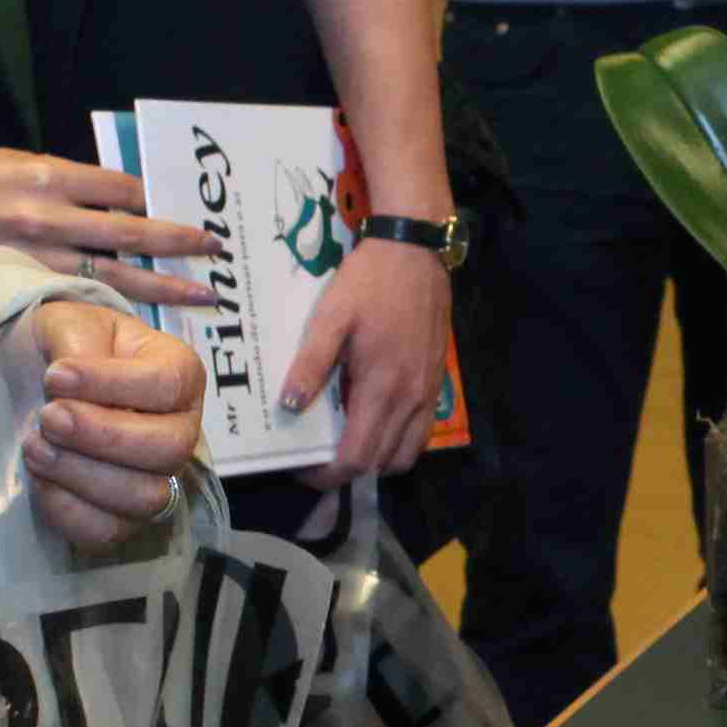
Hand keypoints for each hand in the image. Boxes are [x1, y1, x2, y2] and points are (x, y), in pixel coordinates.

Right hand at [0, 149, 219, 314]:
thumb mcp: (11, 163)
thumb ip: (61, 180)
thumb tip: (109, 193)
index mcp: (49, 174)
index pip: (122, 187)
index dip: (155, 201)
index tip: (180, 210)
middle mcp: (51, 214)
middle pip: (131, 231)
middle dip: (178, 241)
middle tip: (214, 249)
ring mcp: (39, 255)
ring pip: (115, 274)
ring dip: (162, 285)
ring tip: (200, 295)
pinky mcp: (24, 284)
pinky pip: (79, 296)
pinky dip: (114, 305)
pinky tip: (141, 318)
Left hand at [19, 297, 204, 551]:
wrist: (36, 387)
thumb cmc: (64, 349)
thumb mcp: (69, 322)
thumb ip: (78, 343)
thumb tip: (72, 377)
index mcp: (179, 372)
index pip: (166, 385)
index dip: (112, 386)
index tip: (55, 376)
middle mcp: (181, 429)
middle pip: (168, 449)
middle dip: (102, 435)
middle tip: (49, 417)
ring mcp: (156, 478)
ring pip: (143, 497)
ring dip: (83, 475)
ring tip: (35, 446)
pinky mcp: (123, 516)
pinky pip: (107, 531)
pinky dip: (68, 510)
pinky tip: (39, 480)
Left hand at [281, 238, 454, 482]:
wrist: (415, 251)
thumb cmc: (370, 281)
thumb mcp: (331, 316)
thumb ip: (311, 364)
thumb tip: (289, 406)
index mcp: (382, 388)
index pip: (356, 456)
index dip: (326, 475)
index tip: (301, 467)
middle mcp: (411, 399)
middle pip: (380, 464)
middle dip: (346, 472)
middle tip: (317, 459)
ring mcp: (428, 393)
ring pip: (405, 454)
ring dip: (376, 460)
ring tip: (347, 442)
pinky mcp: (436, 382)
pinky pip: (420, 432)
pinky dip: (397, 441)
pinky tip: (375, 418)